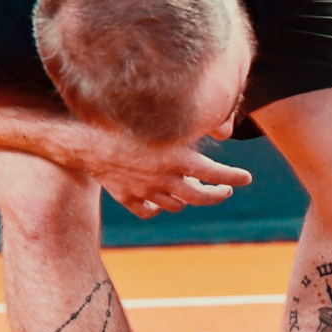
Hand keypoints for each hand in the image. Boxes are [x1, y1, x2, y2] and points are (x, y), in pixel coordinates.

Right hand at [78, 133, 253, 218]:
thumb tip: (223, 128)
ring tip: (193, 190)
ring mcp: (144, 191)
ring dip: (187, 199)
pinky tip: (161, 203)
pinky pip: (147, 211)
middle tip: (225, 191)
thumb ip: (194, 125)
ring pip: (175, 205)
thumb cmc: (127, 121)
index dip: (234, 177)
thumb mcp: (166, 121)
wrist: (85, 137)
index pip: (216, 173)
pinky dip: (156, 209)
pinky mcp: (125, 196)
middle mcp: (164, 179)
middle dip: (217, 195)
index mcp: (177, 159)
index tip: (246, 178)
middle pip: (199, 197)